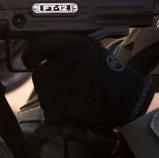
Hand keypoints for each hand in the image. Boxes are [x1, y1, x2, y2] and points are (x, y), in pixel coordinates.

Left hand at [22, 34, 156, 126]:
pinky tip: (75, 108)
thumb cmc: (109, 72)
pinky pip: (50, 110)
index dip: (31, 54)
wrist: (128, 99)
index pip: (38, 46)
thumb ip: (64, 47)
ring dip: (52, 96)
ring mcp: (62, 88)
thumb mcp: (89, 48)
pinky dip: (58, 112)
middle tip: (66, 84)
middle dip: (47, 80)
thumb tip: (38, 50)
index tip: (30, 60)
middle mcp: (65, 63)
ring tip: (74, 96)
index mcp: (72, 45)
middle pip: (39, 75)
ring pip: (43, 94)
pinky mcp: (62, 109)